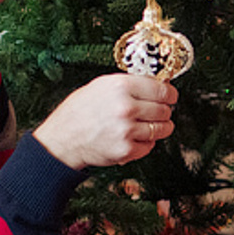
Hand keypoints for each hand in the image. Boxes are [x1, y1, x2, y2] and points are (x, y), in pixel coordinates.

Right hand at [33, 74, 177, 169]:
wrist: (62, 139)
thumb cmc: (80, 111)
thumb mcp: (101, 86)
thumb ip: (129, 84)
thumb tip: (157, 84)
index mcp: (120, 86)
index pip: (162, 89)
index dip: (170, 93)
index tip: (171, 96)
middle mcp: (126, 107)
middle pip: (164, 109)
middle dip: (163, 111)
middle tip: (156, 112)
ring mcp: (127, 130)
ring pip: (162, 129)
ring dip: (159, 128)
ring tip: (148, 125)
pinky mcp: (126, 150)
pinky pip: (150, 146)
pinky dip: (146, 143)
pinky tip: (134, 137)